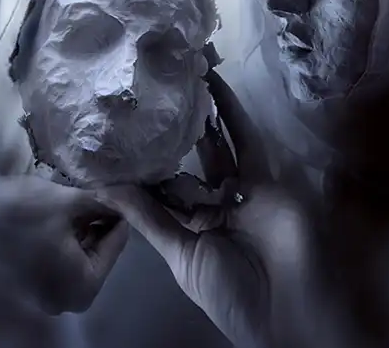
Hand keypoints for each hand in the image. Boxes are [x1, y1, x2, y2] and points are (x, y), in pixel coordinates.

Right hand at [0, 176, 127, 336]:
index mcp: (84, 287)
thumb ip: (100, 202)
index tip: (102, 183)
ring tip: (58, 196)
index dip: (113, 206)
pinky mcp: (28, 285)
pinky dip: (56, 233)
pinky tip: (43, 212)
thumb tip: (126, 197)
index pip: (118, 238)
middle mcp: (70, 301)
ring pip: (76, 250)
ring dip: (74, 223)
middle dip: (91, 216)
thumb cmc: (11, 214)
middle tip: (78, 187)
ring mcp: (47, 296)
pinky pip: (56, 256)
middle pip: (97, 247)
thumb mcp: (63, 201)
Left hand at [100, 72, 321, 347]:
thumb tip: (102, 189)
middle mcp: (213, 201)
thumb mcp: (181, 255)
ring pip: (218, 143)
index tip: (125, 132)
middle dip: (174, 131)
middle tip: (153, 97)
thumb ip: (147, 218)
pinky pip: (245, 140)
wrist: (286, 309)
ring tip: (183, 79)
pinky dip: (232, 113)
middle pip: (191, 159)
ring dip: (203, 112)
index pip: (163, 185)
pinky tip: (215, 86)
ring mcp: (240, 188)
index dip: (147, 162)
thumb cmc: (229, 290)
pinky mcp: (265, 177)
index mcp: (191, 222)